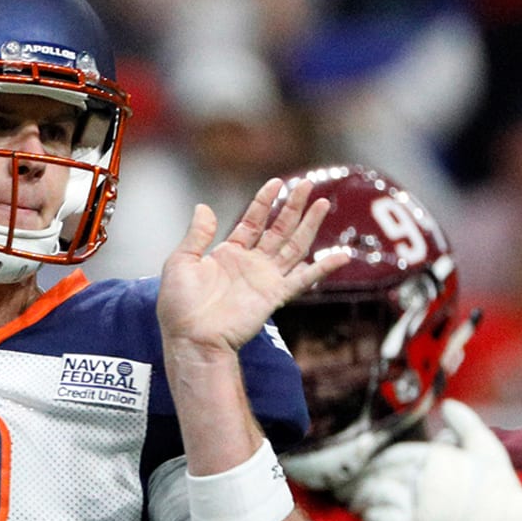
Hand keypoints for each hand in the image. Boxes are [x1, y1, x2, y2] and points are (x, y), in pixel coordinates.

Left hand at [157, 178, 345, 352]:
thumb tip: (204, 207)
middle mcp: (250, 263)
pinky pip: (303, 279)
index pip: (252, 222)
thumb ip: (197, 235)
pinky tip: (342, 256)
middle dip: (292, 207)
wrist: (191, 337)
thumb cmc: (179, 306)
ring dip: (309, 226)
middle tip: (307, 184)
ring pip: (293, 246)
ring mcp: (264, 278)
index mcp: (227, 254)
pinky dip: (323, 268)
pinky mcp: (274, 295)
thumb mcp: (181, 263)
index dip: (264, 202)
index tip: (276, 183)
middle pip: (278, 229)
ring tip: (322, 203)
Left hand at [346, 399, 521, 520]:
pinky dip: (369, 517)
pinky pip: (381, 519)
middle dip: (358, 478)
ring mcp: (417, 502)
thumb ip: (466, 423)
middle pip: (376, 472)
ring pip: (373, 493)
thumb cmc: (499, 489)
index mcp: (432, 455)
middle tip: (344, 483)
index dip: (371, 459)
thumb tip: (448, 404)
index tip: (359, 464)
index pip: (388, 453)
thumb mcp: (486, 448)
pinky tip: (365, 516)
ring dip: (359, 497)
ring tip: (351, 500)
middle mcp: (420, 476)